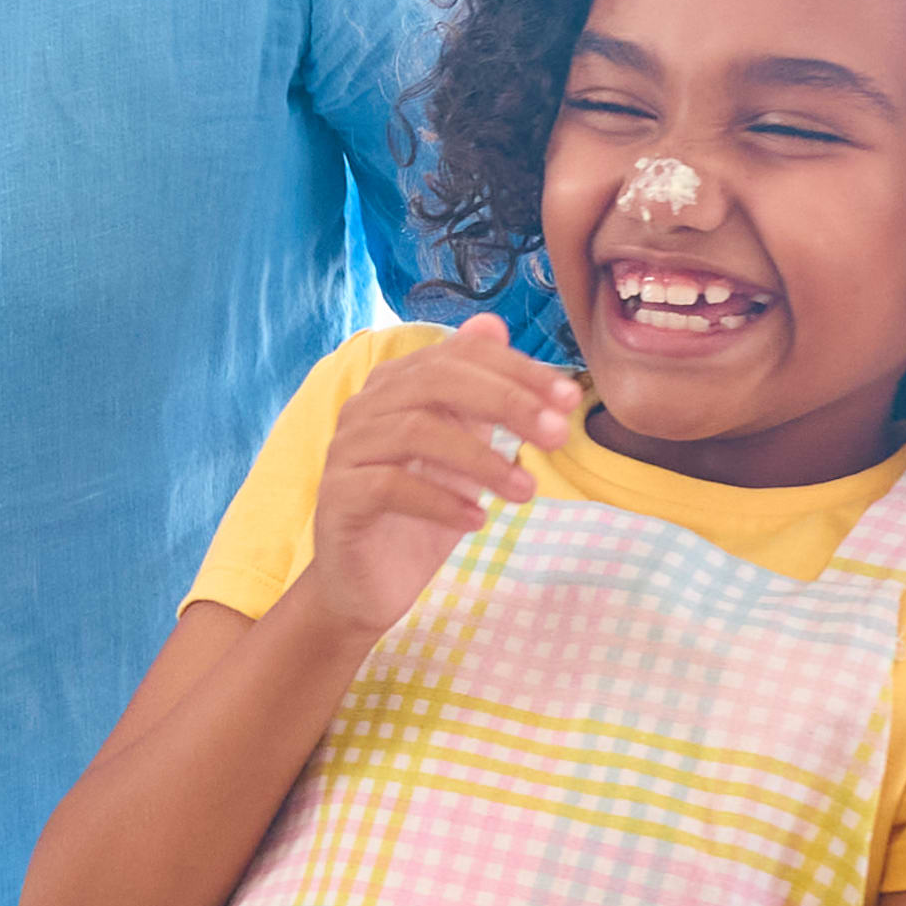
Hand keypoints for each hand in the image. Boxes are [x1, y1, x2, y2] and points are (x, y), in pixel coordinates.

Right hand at [298, 317, 578, 636]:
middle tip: (557, 435)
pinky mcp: (337, 498)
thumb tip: (491, 322)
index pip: (458, 355)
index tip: (568, 397)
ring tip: (525, 491)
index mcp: (395, 386)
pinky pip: (389, 486)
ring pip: (415, 431)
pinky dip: (440, 501)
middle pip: (435, 382)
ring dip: (481, 459)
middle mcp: (364, 408)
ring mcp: (345, 451)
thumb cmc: (420, 511)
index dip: (517, 370)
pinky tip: (476, 521)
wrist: (367, 583)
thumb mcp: (461, 444)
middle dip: (506, 402)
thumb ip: (476, 390)